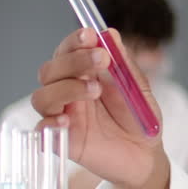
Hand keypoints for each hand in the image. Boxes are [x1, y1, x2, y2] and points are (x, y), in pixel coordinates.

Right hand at [31, 28, 165, 188]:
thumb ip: (122, 64)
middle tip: (101, 60)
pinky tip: (67, 120)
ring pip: (42, 96)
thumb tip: (110, 34)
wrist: (145, 154)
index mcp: (84, 74)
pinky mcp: (62, 140)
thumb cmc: (138, 119)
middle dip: (73, 61)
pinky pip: (42, 130)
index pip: (67, 51)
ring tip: (95, 91)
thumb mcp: (137, 88)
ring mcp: (62, 115)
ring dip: (66, 88)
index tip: (89, 36)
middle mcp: (68, 92)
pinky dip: (49, 122)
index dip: (73, 41)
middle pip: (50, 70)